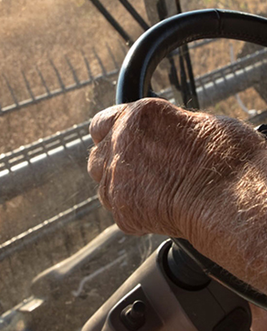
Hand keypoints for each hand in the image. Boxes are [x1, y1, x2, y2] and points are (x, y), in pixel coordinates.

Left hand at [88, 98, 264, 256]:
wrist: (232, 192)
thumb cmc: (226, 156)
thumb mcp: (193, 123)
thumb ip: (161, 129)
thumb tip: (161, 136)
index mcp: (138, 116)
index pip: (101, 124)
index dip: (110, 136)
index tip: (119, 146)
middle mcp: (120, 142)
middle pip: (97, 157)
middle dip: (113, 166)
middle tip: (139, 174)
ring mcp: (117, 177)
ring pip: (103, 187)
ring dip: (121, 191)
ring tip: (153, 194)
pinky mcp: (122, 209)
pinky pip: (120, 212)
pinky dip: (135, 214)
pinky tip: (160, 211)